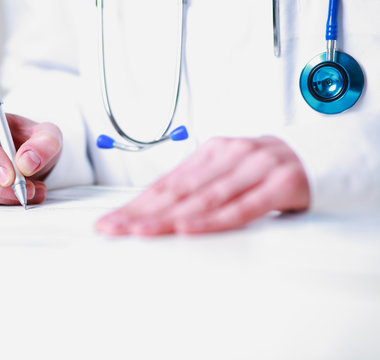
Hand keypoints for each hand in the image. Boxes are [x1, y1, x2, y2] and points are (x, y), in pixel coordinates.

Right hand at [0, 104, 61, 204]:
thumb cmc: (33, 140)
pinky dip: (4, 201)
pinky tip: (23, 194)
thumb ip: (43, 144)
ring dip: (5, 196)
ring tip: (33, 189)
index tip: (10, 174)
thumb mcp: (49, 136)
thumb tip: (26, 162)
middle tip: (25, 188)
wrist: (33, 158)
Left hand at [96, 136, 309, 235]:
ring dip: (169, 217)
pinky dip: (214, 218)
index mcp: (210, 152)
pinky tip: (190, 227)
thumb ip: (196, 187)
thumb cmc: (263, 170)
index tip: (111, 220)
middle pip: (178, 190)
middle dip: (141, 212)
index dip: (136, 204)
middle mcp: (228, 155)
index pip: (166, 183)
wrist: (315, 155)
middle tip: (114, 228)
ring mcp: (255, 167)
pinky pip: (243, 206)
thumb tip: (153, 209)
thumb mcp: (226, 171)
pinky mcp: (282, 183)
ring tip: (141, 232)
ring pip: (205, 197)